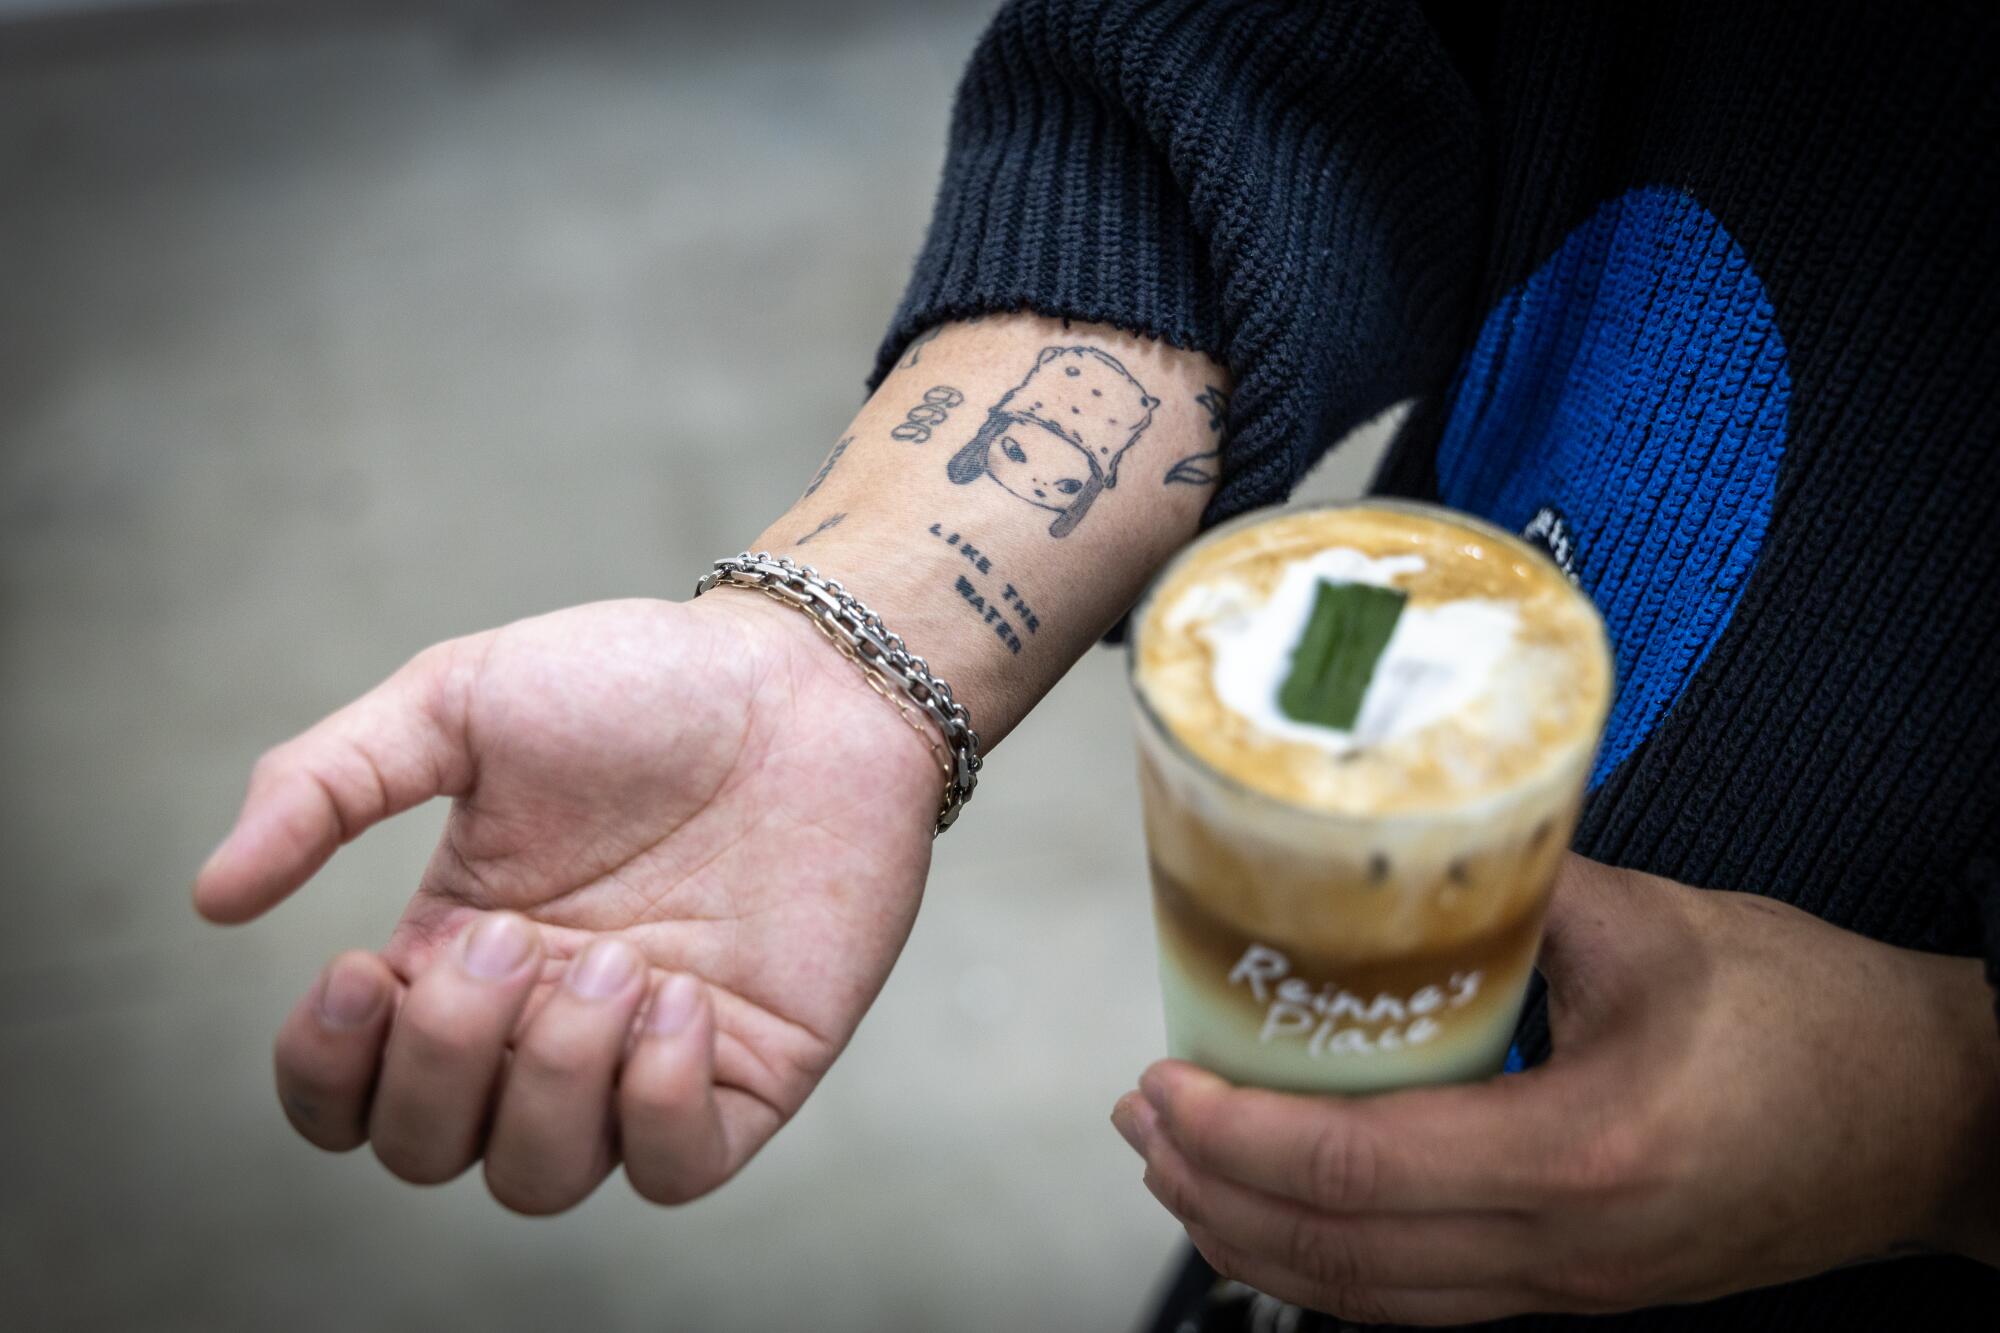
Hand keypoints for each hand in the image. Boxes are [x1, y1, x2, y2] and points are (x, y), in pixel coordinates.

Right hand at [196, 592, 943, 1213]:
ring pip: (539, 1180)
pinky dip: (657, 1106)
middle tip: (516, 939)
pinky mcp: (747, 1073)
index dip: (325, 1074)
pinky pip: (674, 1172)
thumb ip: (327, 783)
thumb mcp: (461, 701)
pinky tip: (681, 999)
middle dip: (448, 1059)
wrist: (807, 681)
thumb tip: (210, 898)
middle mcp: (537, 1025)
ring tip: (618, 960)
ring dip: (555, 1079)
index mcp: (453, 954)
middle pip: (428, 1152)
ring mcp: (642, 1059)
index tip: (357, 973)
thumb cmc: (640, 684)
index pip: (345, 1096)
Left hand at [1111, 856, 1999, 1324]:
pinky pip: (1420, 1303)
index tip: (1164, 1078)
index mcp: (1581, 1153)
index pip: (1355, 1168)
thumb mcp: (1659, 922)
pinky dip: (1327, 1265)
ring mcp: (1572, 1289)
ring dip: (1254, 1237)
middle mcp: (1565, 1250)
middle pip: (1336, 1253)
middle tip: (1142, 1118)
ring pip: (1367, 1300)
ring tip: (1181, 1167)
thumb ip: (1515, 886)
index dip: (1236, 1131)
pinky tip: (1283, 1216)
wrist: (1935, 1122)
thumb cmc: (1824, 1027)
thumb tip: (1391, 848)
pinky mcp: (1579, 1289)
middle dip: (1212, 1188)